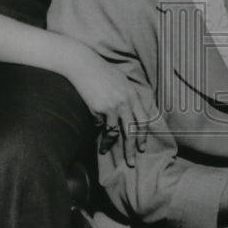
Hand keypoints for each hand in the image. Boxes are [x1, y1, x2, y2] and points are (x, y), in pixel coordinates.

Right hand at [65, 45, 149, 166]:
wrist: (83, 64)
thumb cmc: (100, 71)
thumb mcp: (120, 81)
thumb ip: (128, 96)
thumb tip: (130, 112)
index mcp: (133, 94)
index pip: (143, 119)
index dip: (143, 136)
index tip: (142, 148)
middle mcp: (126, 101)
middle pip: (133, 129)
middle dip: (133, 148)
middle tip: (133, 162)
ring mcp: (114, 105)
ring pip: (118, 132)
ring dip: (116, 147)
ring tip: (115, 157)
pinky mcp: (100, 109)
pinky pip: (103, 126)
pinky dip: (102, 135)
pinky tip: (101, 145)